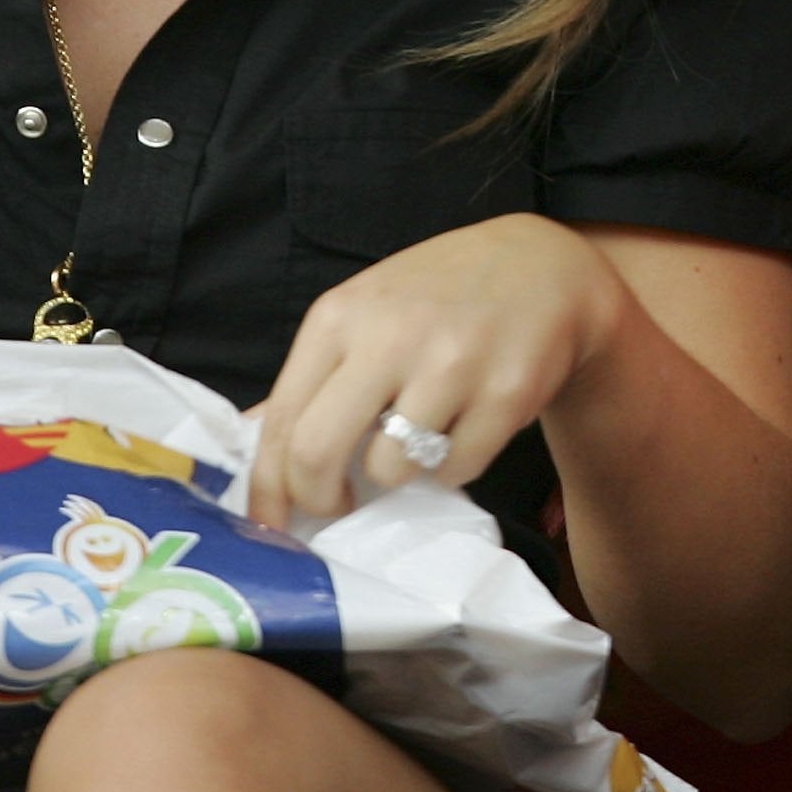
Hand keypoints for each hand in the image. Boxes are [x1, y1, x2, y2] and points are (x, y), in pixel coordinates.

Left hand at [247, 214, 626, 527]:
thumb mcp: (365, 313)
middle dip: (320, 500)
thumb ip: (313, 375)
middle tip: (339, 504)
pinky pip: (456, 469)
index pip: (280, 422)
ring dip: (402, 473)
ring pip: (392, 469)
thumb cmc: (439, 295)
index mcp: (341, 316)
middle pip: (316, 453)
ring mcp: (452, 363)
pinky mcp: (506, 392)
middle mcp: (390, 336)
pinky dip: (453, 464)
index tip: (273, 524)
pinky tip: (464, 424)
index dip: (269, 489)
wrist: (543, 267)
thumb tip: (248, 440)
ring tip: (422, 435)